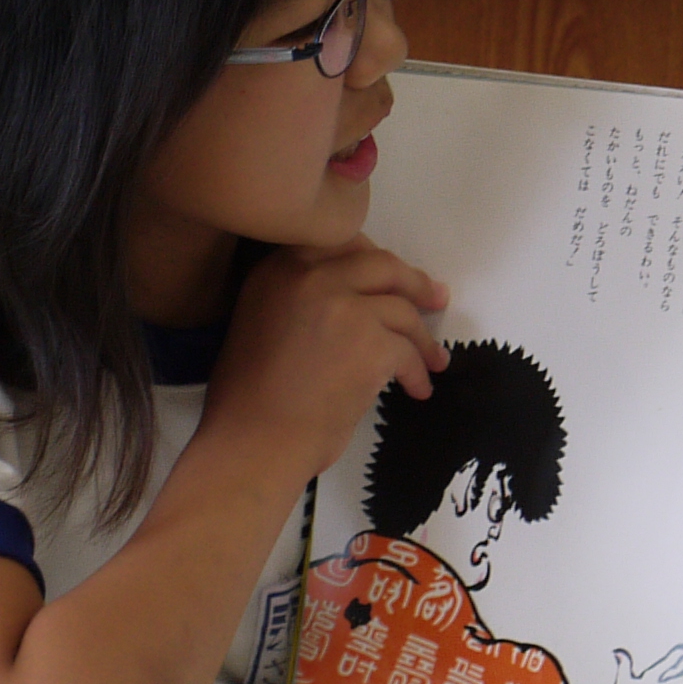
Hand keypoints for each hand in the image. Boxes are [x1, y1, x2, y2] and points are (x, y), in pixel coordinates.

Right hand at [201, 238, 452, 488]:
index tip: (390, 275)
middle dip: (414, 282)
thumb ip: (298, 296)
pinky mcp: (371, 345)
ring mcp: (344, 308)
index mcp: (279, 270)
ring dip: (423, 339)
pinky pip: (408, 352)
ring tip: (433, 360)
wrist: (252, 442)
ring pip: (403, 311)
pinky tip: (417, 389)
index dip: (372, 259)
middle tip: (434, 296)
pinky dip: (418, 372)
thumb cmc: (249, 397)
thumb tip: (354, 297)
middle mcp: (311, 277)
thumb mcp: (259, 321)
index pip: (340, 242)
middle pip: (381, 264)